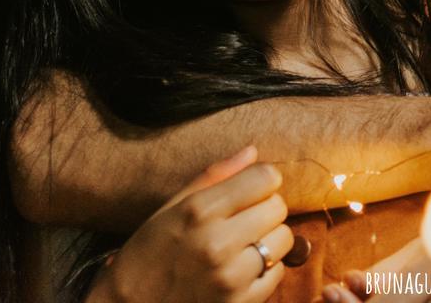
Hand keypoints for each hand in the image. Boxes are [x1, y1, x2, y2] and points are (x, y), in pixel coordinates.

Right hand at [88, 145, 291, 302]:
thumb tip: (252, 152)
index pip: (265, 178)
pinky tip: (241, 269)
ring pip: (283, 239)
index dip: (260, 181)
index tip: (248, 190)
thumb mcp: (170, 208)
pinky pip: (277, 273)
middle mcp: (218, 243)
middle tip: (242, 220)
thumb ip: (213, 176)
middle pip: (278, 207)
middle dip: (264, 209)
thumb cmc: (147, 255)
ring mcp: (231, 277)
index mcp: (199, 211)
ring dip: (268, 239)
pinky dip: (265, 269)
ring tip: (242, 245)